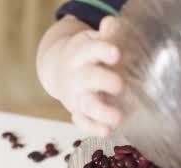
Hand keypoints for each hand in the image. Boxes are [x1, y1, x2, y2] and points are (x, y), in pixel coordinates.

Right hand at [56, 17, 122, 135]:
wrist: (60, 70)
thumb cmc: (88, 55)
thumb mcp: (93, 41)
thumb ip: (106, 34)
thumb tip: (112, 23)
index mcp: (81, 54)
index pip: (90, 50)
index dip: (102, 51)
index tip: (116, 54)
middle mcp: (77, 76)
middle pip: (88, 78)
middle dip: (103, 81)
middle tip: (119, 85)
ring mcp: (77, 96)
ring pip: (86, 105)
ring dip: (101, 112)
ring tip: (117, 118)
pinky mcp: (78, 113)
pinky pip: (83, 123)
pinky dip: (93, 128)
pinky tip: (107, 131)